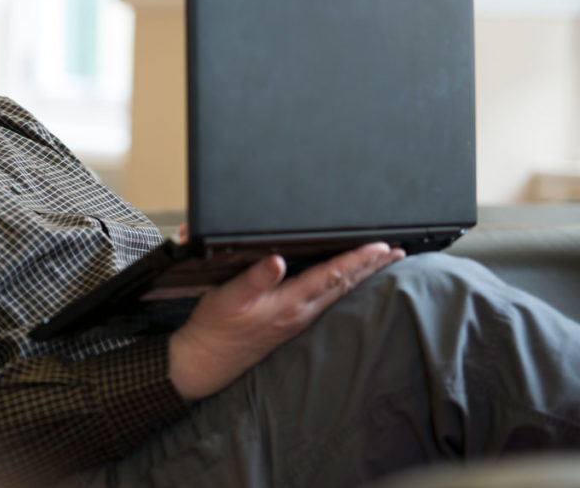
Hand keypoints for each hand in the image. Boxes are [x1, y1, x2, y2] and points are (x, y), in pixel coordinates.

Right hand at [167, 242, 404, 399]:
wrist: (207, 359)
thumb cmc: (215, 327)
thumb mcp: (228, 297)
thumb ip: (254, 278)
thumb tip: (276, 259)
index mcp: (289, 303)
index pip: (332, 275)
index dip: (358, 258)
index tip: (381, 246)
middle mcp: (300, 312)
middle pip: (345, 284)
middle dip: (372, 266)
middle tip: (398, 252)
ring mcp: (297, 320)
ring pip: (339, 293)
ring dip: (362, 276)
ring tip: (382, 263)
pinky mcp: (290, 324)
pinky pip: (327, 301)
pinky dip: (343, 286)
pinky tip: (345, 283)